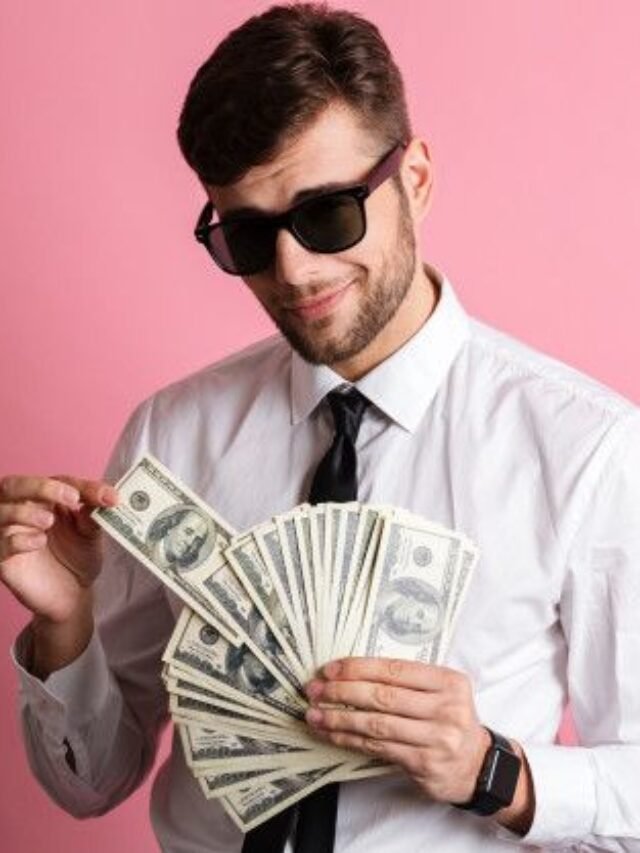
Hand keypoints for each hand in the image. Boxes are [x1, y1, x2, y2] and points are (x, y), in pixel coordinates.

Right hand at [0, 474, 117, 622]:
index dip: (81, 486)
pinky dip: (17, 539)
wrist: (73, 596)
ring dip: (24, 512)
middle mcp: (22, 511)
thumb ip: (93, 515)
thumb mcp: (91, 534)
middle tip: (71, 497)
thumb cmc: (78, 558)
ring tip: (48, 522)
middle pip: (14, 486)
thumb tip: (105, 497)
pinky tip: (38, 543)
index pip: (57, 481)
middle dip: (39, 486)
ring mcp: (8, 534)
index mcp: (45, 499)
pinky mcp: (3, 560)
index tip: (106, 498)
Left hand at [305, 657, 492, 804]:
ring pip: (376, 724)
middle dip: (342, 691)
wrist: (478, 765)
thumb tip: (352, 673)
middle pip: (383, 696)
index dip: (358, 668)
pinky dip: (350, 739)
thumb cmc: (450, 721)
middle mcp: (446, 708)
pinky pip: (378, 748)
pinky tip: (332, 733)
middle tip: (315, 689)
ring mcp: (436, 738)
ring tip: (315, 713)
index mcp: (448, 681)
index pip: (394, 669)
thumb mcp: (442, 692)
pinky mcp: (424, 764)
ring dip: (339, 718)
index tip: (330, 669)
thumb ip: (408, 681)